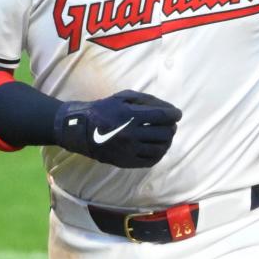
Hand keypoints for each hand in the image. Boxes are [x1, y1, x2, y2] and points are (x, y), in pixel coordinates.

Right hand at [54, 90, 182, 167]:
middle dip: (171, 127)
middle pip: (164, 133)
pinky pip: (150, 161)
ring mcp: (128, 150)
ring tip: (166, 136)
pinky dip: (159, 154)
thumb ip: (147, 100)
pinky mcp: (126, 162)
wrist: (81, 129)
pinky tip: (158, 147)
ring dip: (167, 141)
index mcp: (130, 115)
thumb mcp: (123, 97)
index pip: (162, 117)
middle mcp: (131, 134)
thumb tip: (168, 108)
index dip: (174, 115)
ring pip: (160, 148)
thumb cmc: (104, 109)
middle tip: (171, 124)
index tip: (177, 114)